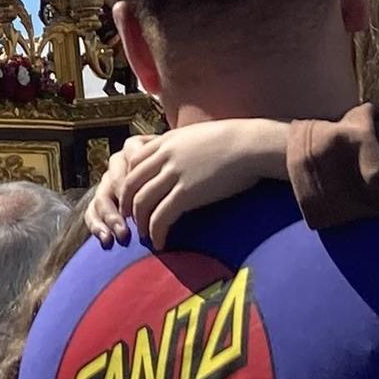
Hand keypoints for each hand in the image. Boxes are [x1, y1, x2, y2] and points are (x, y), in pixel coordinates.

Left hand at [84, 119, 290, 248]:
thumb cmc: (234, 140)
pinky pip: (162, 216)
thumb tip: (184, 157)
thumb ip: (183, 146)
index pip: (132, 160)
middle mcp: (164, 156)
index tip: (131, 195)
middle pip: (131, 183)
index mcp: (166, 140)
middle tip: (130, 220)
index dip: (128, 180)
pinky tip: (160, 243)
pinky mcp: (187, 193)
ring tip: (144, 235)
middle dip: (126, 204)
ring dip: (140, 222)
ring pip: (142, 201)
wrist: (251, 144)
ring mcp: (174, 174)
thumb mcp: (198, 135)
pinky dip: (156, 232)